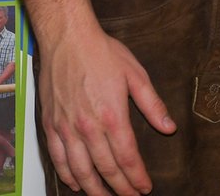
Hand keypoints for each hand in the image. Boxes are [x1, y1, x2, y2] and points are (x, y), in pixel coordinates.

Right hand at [37, 26, 174, 195]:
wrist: (67, 39)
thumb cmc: (103, 53)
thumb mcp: (136, 75)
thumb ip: (153, 105)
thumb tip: (169, 128)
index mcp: (112, 115)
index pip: (127, 157)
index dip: (136, 177)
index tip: (145, 188)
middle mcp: (87, 126)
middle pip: (105, 168)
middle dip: (119, 188)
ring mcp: (66, 127)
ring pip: (80, 170)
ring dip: (94, 188)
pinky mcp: (50, 124)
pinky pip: (58, 158)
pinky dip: (67, 175)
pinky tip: (76, 184)